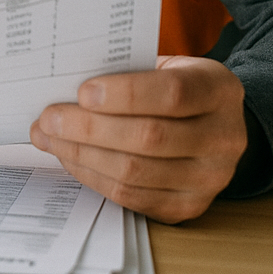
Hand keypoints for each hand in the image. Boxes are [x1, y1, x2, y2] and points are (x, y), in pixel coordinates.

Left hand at [30, 56, 247, 223]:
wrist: (212, 124)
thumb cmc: (174, 86)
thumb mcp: (164, 66)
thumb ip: (125, 71)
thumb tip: (63, 86)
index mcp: (219, 89)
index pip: (174, 93)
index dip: (126, 94)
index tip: (83, 92)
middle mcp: (224, 138)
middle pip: (149, 137)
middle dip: (89, 128)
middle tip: (49, 118)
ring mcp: (210, 179)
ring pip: (135, 172)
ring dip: (81, 155)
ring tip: (48, 137)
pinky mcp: (187, 207)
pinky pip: (130, 196)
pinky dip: (92, 176)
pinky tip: (69, 157)